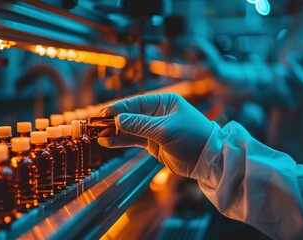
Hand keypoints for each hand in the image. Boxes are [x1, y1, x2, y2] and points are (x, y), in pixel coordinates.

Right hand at [98, 93, 213, 177]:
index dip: (119, 107)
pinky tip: (106, 142)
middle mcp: (158, 113)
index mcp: (164, 102)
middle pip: (130, 115)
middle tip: (95, 124)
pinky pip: (133, 140)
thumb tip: (117, 120)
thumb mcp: (166, 129)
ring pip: (129, 128)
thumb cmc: (192, 137)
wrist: (207, 160)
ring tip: (96, 134)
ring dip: (114, 132)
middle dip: (113, 120)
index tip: (104, 113)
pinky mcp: (153, 143)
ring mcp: (154, 129)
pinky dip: (120, 141)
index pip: (137, 102)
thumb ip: (140, 125)